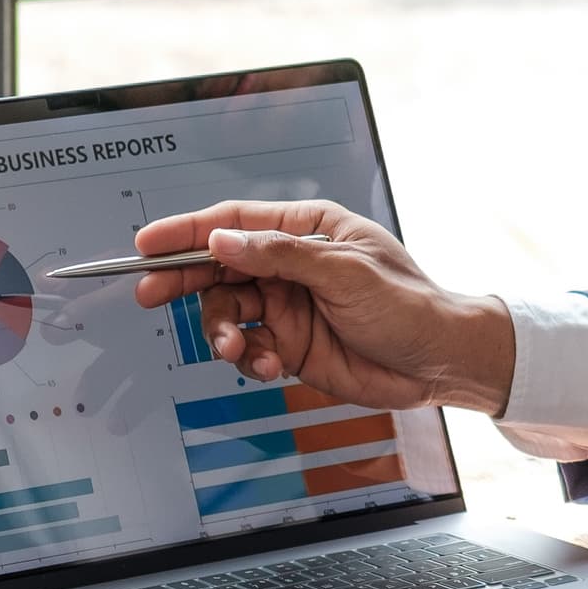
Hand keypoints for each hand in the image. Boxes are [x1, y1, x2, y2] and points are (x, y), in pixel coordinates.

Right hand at [130, 199, 514, 414]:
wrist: (439, 363)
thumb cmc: (408, 306)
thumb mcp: (345, 272)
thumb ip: (280, 256)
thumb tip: (224, 240)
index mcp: (309, 230)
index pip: (236, 223)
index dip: (188, 230)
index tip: (148, 242)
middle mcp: (292, 265)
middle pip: (219, 265)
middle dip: (183, 280)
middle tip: (150, 293)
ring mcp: (289, 305)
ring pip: (227, 311)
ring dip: (221, 330)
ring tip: (236, 348)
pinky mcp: (289, 344)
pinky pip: (247, 347)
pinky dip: (246, 358)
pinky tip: (263, 365)